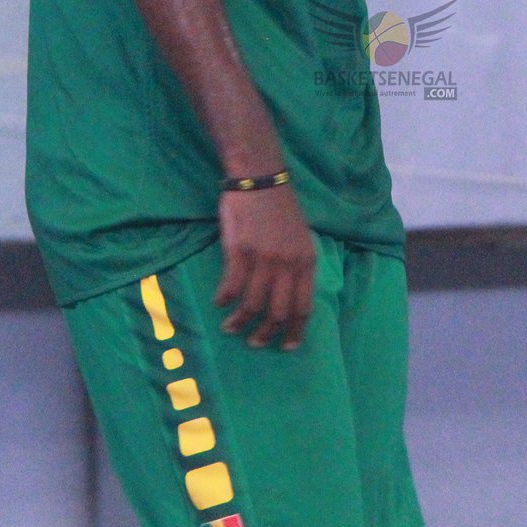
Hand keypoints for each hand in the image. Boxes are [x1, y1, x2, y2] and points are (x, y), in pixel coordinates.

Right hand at [213, 185, 314, 350]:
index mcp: (306, 262)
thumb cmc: (279, 209)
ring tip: (230, 328)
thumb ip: (298, 266)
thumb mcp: (301, 239)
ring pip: (253, 304)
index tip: (286, 346)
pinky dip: (225, 300)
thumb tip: (290, 297)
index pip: (303, 308)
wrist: (260, 179)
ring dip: (240, 321)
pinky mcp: (240, 251)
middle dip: (265, 334)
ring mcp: (263, 259)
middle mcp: (287, 265)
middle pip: (278, 312)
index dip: (294, 331)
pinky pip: (232, 286)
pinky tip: (219, 303)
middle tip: (254, 343)